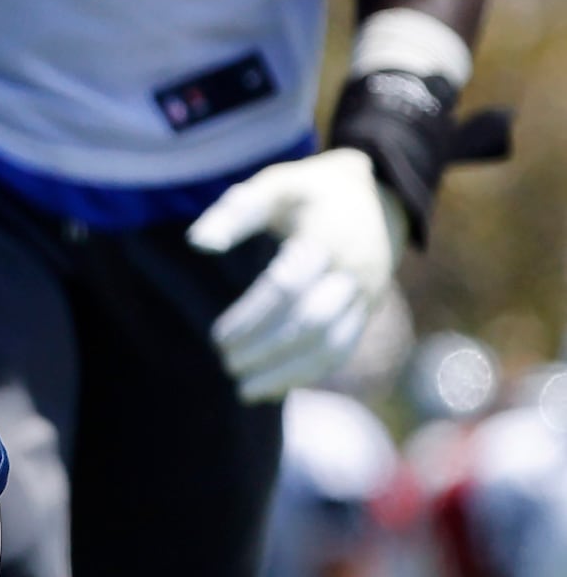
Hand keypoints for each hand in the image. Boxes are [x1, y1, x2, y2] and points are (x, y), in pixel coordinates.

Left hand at [190, 148, 408, 401]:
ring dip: (288, 372)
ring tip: (245, 390)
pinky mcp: (368, 310)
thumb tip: (197, 244)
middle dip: (267, 348)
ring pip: (332, 344)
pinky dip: (310, 372)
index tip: (218, 338)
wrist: (379, 196)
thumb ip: (236, 212)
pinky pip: (343, 348)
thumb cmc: (311, 190)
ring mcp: (366, 295)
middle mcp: (352, 271)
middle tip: (226, 363)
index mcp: (325, 239)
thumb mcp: (275, 186)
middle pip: (311, 321)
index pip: (287, 287)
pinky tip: (276, 385)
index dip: (252, 317)